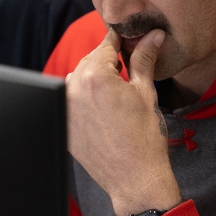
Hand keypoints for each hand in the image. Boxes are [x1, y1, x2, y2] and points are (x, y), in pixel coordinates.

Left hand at [66, 29, 181, 215]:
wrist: (134, 179)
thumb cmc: (144, 138)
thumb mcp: (146, 93)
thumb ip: (144, 60)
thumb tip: (153, 36)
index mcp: (96, 77)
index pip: (105, 46)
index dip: (118, 41)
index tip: (125, 38)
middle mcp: (74, 89)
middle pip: (90, 61)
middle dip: (107, 61)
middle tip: (126, 65)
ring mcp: (65, 107)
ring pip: (77, 79)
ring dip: (93, 79)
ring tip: (115, 91)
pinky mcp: (63, 124)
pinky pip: (71, 100)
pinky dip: (83, 98)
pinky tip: (102, 109)